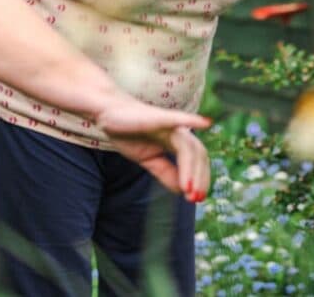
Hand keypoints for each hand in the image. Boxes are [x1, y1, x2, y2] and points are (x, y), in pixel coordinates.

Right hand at [95, 99, 210, 200]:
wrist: (108, 113)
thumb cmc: (129, 133)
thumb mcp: (149, 159)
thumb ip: (166, 173)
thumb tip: (183, 191)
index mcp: (177, 142)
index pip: (197, 161)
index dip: (200, 180)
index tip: (196, 199)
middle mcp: (178, 131)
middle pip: (198, 154)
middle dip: (199, 177)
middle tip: (194, 198)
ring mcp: (169, 123)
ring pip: (187, 146)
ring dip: (191, 168)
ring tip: (188, 189)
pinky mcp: (157, 117)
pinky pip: (176, 118)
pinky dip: (191, 120)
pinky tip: (205, 122)